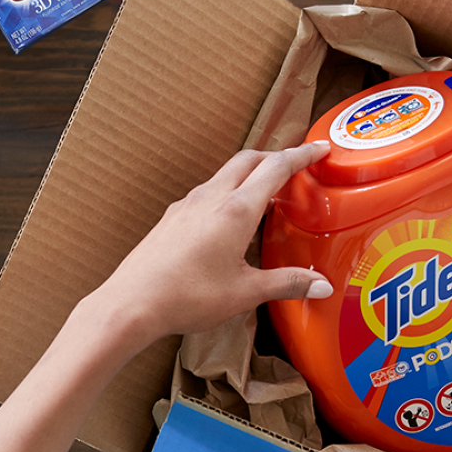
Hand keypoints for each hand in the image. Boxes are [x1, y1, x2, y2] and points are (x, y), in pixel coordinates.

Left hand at [89, 143, 333, 345]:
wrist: (131, 303)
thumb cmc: (187, 297)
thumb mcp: (245, 293)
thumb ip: (286, 283)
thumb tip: (320, 285)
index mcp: (236, 210)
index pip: (276, 167)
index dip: (302, 154)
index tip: (319, 148)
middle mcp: (211, 198)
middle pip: (249, 160)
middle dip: (276, 157)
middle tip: (297, 166)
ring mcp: (187, 205)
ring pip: (225, 174)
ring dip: (250, 174)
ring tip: (266, 193)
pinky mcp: (172, 217)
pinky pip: (206, 193)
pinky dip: (227, 192)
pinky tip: (229, 218)